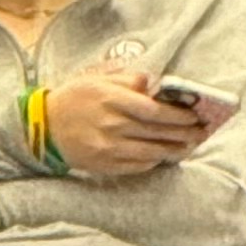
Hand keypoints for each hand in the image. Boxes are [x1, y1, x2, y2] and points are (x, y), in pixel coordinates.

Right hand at [38, 69, 215, 178]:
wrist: (44, 128)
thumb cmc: (74, 99)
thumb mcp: (97, 80)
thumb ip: (126, 80)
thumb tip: (152, 82)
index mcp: (112, 100)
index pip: (154, 110)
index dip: (178, 115)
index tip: (194, 115)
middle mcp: (112, 124)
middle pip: (158, 132)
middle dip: (184, 133)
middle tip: (201, 132)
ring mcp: (109, 147)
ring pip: (152, 152)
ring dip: (175, 150)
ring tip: (190, 146)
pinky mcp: (106, 164)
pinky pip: (138, 165)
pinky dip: (154, 161)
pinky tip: (165, 156)